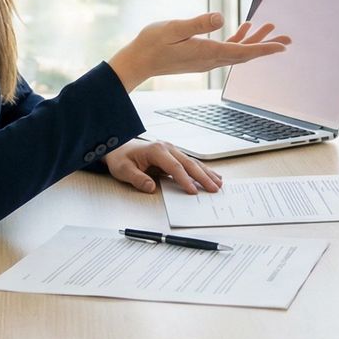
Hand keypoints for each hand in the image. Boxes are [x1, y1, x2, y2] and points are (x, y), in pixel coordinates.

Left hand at [104, 139, 222, 195]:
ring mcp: (172, 151)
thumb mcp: (123, 170)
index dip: (184, 179)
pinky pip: (190, 163)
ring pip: (193, 162)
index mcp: (156, 150)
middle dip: (202, 177)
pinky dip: (202, 170)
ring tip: (218, 183)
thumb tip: (151, 187)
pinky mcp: (174, 156)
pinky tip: (212, 175)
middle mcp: (167, 148)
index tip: (193, 191)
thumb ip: (137, 178)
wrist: (120, 147)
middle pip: (189, 164)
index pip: (174, 167)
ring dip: (206, 173)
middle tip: (213, 188)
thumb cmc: (122, 158)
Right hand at [107, 12, 290, 90]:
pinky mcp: (201, 57)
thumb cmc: (152, 43)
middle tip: (288, 39)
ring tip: (270, 28)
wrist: (138, 61)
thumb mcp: (174, 28)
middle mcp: (211, 60)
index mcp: (207, 53)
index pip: (242, 51)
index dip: (264, 48)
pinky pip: (226, 49)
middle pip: (246, 54)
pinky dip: (238, 40)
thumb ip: (198, 23)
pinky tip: (244, 27)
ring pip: (238, 51)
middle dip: (267, 45)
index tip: (283, 47)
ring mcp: (206, 60)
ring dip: (255, 41)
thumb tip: (221, 17)